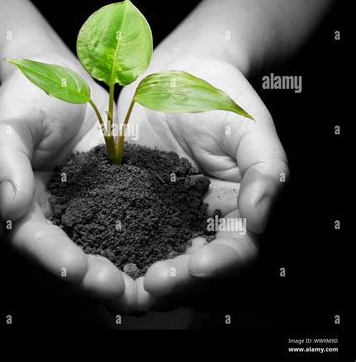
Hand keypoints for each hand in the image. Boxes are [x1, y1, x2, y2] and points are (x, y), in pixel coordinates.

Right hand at [0, 54, 136, 312]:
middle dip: (87, 281)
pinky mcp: (92, 203)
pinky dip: (124, 254)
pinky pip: (106, 234)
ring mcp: (65, 211)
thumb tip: (10, 207)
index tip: (79, 271)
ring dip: (109, 278)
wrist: (58, 82)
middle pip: (56, 259)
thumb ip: (4, 160)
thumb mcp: (9, 120)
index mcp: (5, 199)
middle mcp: (35, 214)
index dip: (52, 258)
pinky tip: (148, 267)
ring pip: (84, 254)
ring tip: (140, 294)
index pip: (26, 238)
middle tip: (121, 295)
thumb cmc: (28, 96)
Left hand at [117, 55, 288, 310]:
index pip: (235, 251)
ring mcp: (162, 216)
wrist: (171, 78)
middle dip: (176, 282)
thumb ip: (264, 168)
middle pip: (192, 269)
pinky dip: (111, 252)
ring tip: (124, 281)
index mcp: (234, 208)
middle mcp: (197, 220)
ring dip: (139, 278)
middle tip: (153, 283)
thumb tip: (260, 218)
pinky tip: (96, 255)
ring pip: (155, 260)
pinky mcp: (130, 205)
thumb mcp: (248, 125)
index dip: (220, 264)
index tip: (199, 265)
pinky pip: (121, 235)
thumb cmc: (216, 96)